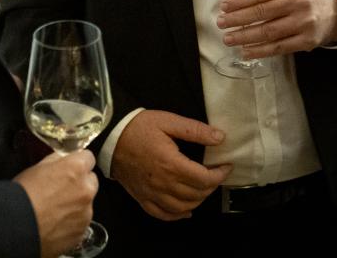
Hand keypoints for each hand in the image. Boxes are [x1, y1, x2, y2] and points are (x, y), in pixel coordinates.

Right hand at [14, 150, 97, 257]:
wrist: (14, 227)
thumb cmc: (22, 196)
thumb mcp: (37, 167)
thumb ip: (56, 160)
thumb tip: (63, 159)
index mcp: (76, 169)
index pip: (88, 158)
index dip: (78, 163)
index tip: (71, 168)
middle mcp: (86, 190)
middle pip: (91, 182)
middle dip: (80, 184)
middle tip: (60, 191)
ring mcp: (85, 213)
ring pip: (86, 204)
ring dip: (76, 205)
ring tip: (54, 212)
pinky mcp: (81, 232)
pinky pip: (80, 224)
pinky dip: (71, 224)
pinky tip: (55, 225)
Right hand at [111, 110, 232, 220]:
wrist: (110, 137)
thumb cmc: (139, 127)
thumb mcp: (168, 121)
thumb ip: (195, 130)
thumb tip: (220, 138)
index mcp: (171, 164)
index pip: (204, 179)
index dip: (220, 174)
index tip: (226, 165)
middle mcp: (163, 184)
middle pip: (197, 194)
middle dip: (212, 185)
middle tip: (215, 173)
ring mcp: (152, 194)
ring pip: (183, 207)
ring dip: (199, 199)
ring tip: (204, 186)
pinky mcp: (142, 199)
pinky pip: (164, 215)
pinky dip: (178, 215)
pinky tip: (187, 209)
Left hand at [216, 0, 336, 56]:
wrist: (336, 10)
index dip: (240, 0)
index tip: (224, 6)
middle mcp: (299, 2)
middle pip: (262, 12)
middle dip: (237, 18)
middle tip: (221, 23)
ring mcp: (304, 23)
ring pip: (268, 32)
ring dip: (245, 36)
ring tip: (228, 38)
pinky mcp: (307, 41)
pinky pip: (279, 47)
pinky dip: (260, 50)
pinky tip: (245, 51)